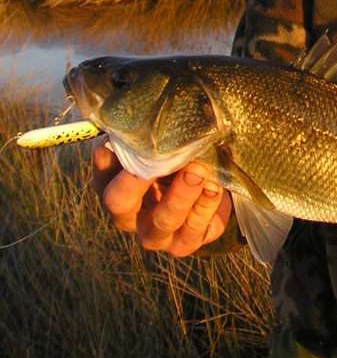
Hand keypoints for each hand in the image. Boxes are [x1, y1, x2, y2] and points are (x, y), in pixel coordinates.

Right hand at [92, 140, 231, 256]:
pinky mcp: (187, 241)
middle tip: (160, 159)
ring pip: (163, 220)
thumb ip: (146, 132)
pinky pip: (195, 229)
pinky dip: (207, 206)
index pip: (101, 173)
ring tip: (198, 169)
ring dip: (181, 194)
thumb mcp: (159, 141)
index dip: (108, 160)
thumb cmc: (175, 154)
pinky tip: (215, 186)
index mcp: (112, 185)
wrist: (208, 176)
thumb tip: (141, 116)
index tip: (123, 142)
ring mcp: (157, 234)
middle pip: (120, 203)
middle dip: (137, 180)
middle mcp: (128, 216)